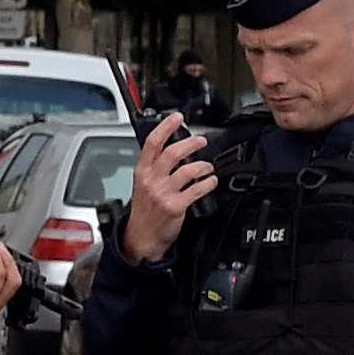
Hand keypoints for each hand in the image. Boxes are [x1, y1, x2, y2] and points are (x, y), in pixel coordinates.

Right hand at [123, 112, 216, 261]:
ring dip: (203, 166)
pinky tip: (211, 181)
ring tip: (208, 167)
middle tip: (201, 140)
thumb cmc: (145, 210)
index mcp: (142, 171)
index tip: (177, 117)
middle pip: (172, 153)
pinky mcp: (175, 206)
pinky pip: (196, 190)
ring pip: (187, 171)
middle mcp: (151, 180)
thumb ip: (155, 167)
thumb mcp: (143, 184)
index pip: (152, 143)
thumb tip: (176, 149)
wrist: (142, 237)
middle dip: (190, 143)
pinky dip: (208, 183)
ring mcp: (163, 193)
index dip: (166, 127)